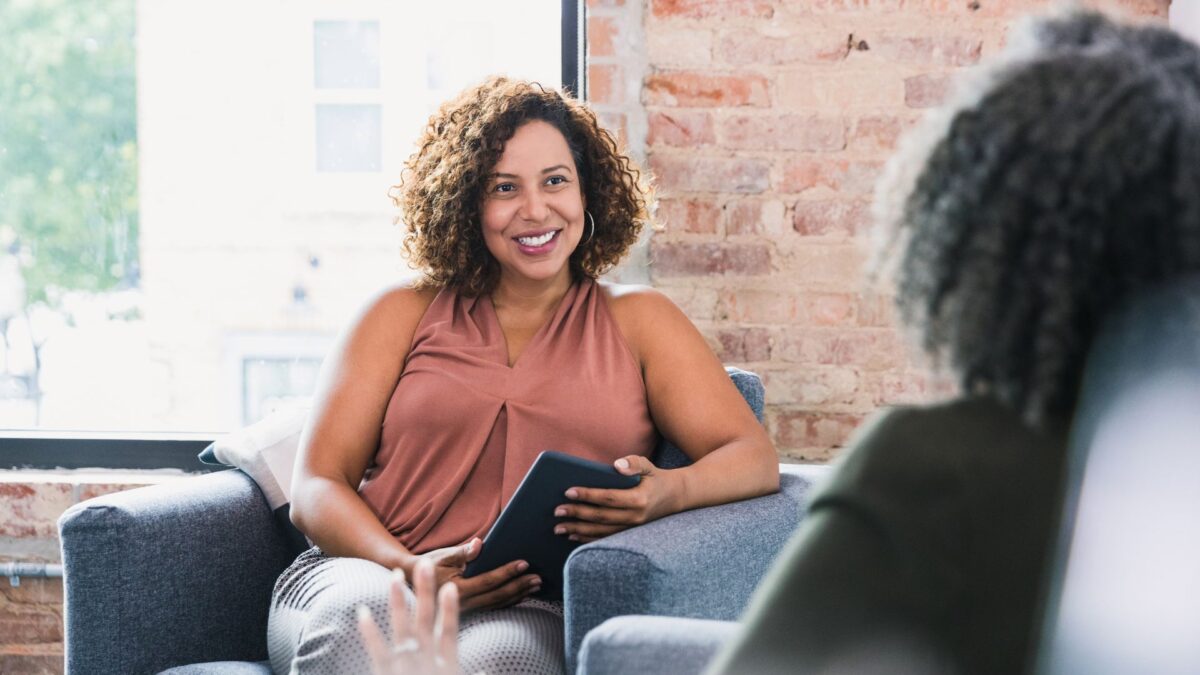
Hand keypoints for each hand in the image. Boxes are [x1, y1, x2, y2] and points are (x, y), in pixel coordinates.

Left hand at [357, 558, 457, 674]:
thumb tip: (483, 670)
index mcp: (446, 664)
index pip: (448, 632)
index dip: (449, 609)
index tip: (451, 587)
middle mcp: (425, 659)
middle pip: (425, 620)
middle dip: (425, 591)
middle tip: (425, 564)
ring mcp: (405, 666)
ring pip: (402, 628)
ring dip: (398, 600)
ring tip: (396, 576)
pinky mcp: (386, 673)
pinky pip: (378, 651)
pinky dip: (370, 632)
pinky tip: (363, 612)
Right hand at [414, 538, 541, 610]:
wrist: (411, 584)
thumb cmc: (427, 566)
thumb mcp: (441, 556)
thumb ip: (462, 552)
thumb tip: (479, 544)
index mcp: (457, 589)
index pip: (489, 581)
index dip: (507, 572)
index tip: (525, 564)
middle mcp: (464, 604)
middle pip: (498, 596)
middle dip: (520, 586)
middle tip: (538, 578)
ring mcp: (466, 610)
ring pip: (497, 604)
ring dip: (518, 595)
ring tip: (535, 586)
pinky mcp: (469, 611)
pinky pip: (492, 607)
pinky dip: (508, 601)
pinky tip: (521, 595)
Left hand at [553, 455, 680, 542]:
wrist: (676, 496)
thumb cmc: (656, 478)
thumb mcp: (648, 465)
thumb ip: (633, 463)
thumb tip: (616, 465)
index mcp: (639, 498)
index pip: (608, 498)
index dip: (587, 495)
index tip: (568, 492)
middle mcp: (635, 517)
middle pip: (601, 517)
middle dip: (577, 514)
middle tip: (556, 511)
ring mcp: (632, 528)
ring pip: (601, 531)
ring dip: (578, 530)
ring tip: (559, 528)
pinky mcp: (629, 533)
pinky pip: (606, 538)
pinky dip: (588, 539)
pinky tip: (573, 536)